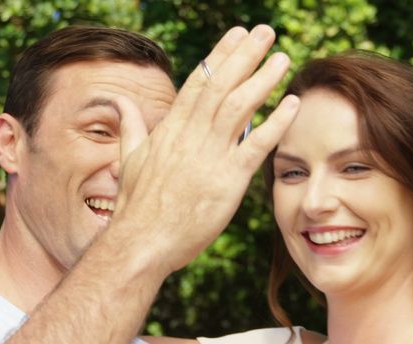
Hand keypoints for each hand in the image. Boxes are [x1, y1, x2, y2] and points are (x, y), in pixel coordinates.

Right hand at [107, 25, 298, 274]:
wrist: (141, 243)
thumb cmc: (135, 208)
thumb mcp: (129, 160)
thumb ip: (132, 127)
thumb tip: (121, 101)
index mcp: (170, 130)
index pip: (199, 83)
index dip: (220, 56)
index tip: (237, 36)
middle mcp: (190, 137)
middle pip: (221, 85)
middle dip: (245, 55)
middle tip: (265, 31)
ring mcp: (209, 158)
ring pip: (239, 108)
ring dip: (263, 80)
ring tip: (282, 58)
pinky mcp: (227, 181)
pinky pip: (256, 146)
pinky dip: (276, 123)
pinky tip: (291, 104)